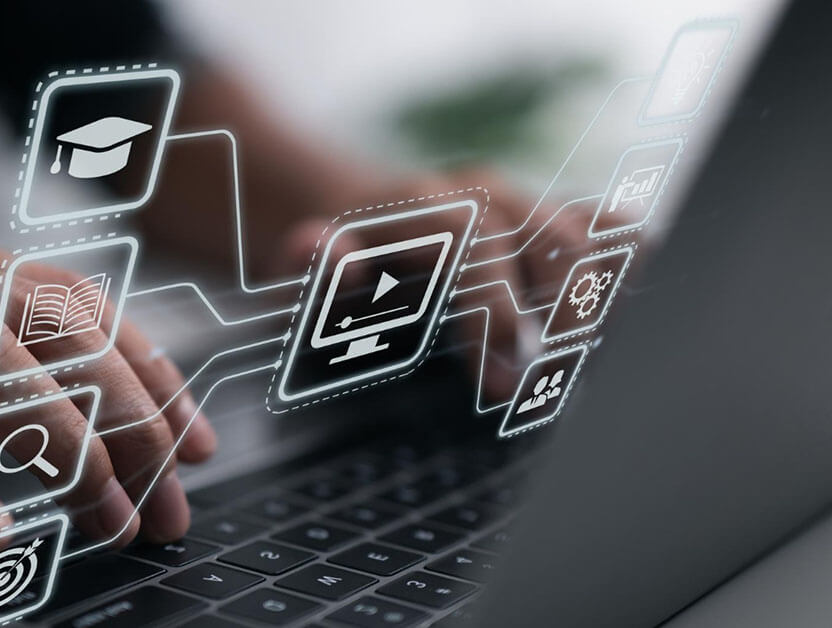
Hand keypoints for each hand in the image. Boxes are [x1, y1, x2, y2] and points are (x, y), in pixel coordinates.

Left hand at [273, 170, 592, 398]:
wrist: (351, 213)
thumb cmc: (330, 264)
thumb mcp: (301, 274)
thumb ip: (312, 268)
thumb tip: (327, 252)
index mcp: (421, 205)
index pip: (473, 242)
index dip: (495, 309)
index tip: (504, 380)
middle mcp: (483, 192)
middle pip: (552, 237)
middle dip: (561, 318)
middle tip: (546, 391)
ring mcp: (524, 201)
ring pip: (593, 233)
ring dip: (598, 303)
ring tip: (576, 366)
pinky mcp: (552, 217)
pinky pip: (610, 228)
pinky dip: (625, 270)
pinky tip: (613, 322)